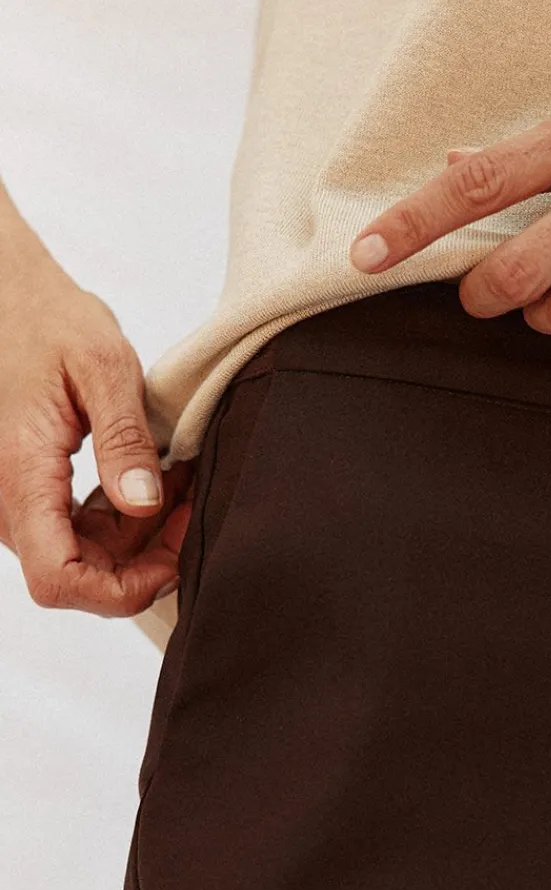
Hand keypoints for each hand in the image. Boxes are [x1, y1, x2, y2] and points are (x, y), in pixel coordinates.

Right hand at [0, 258, 194, 614]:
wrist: (11, 299)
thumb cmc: (49, 320)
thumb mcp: (102, 365)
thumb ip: (123, 438)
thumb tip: (142, 506)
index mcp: (21, 473)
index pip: (58, 579)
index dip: (119, 590)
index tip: (174, 557)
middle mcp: (11, 501)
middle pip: (79, 578)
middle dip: (146, 559)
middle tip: (193, 504)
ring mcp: (21, 501)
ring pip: (85, 559)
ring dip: (141, 538)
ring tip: (181, 480)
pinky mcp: (36, 493)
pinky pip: (82, 532)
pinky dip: (125, 518)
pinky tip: (157, 478)